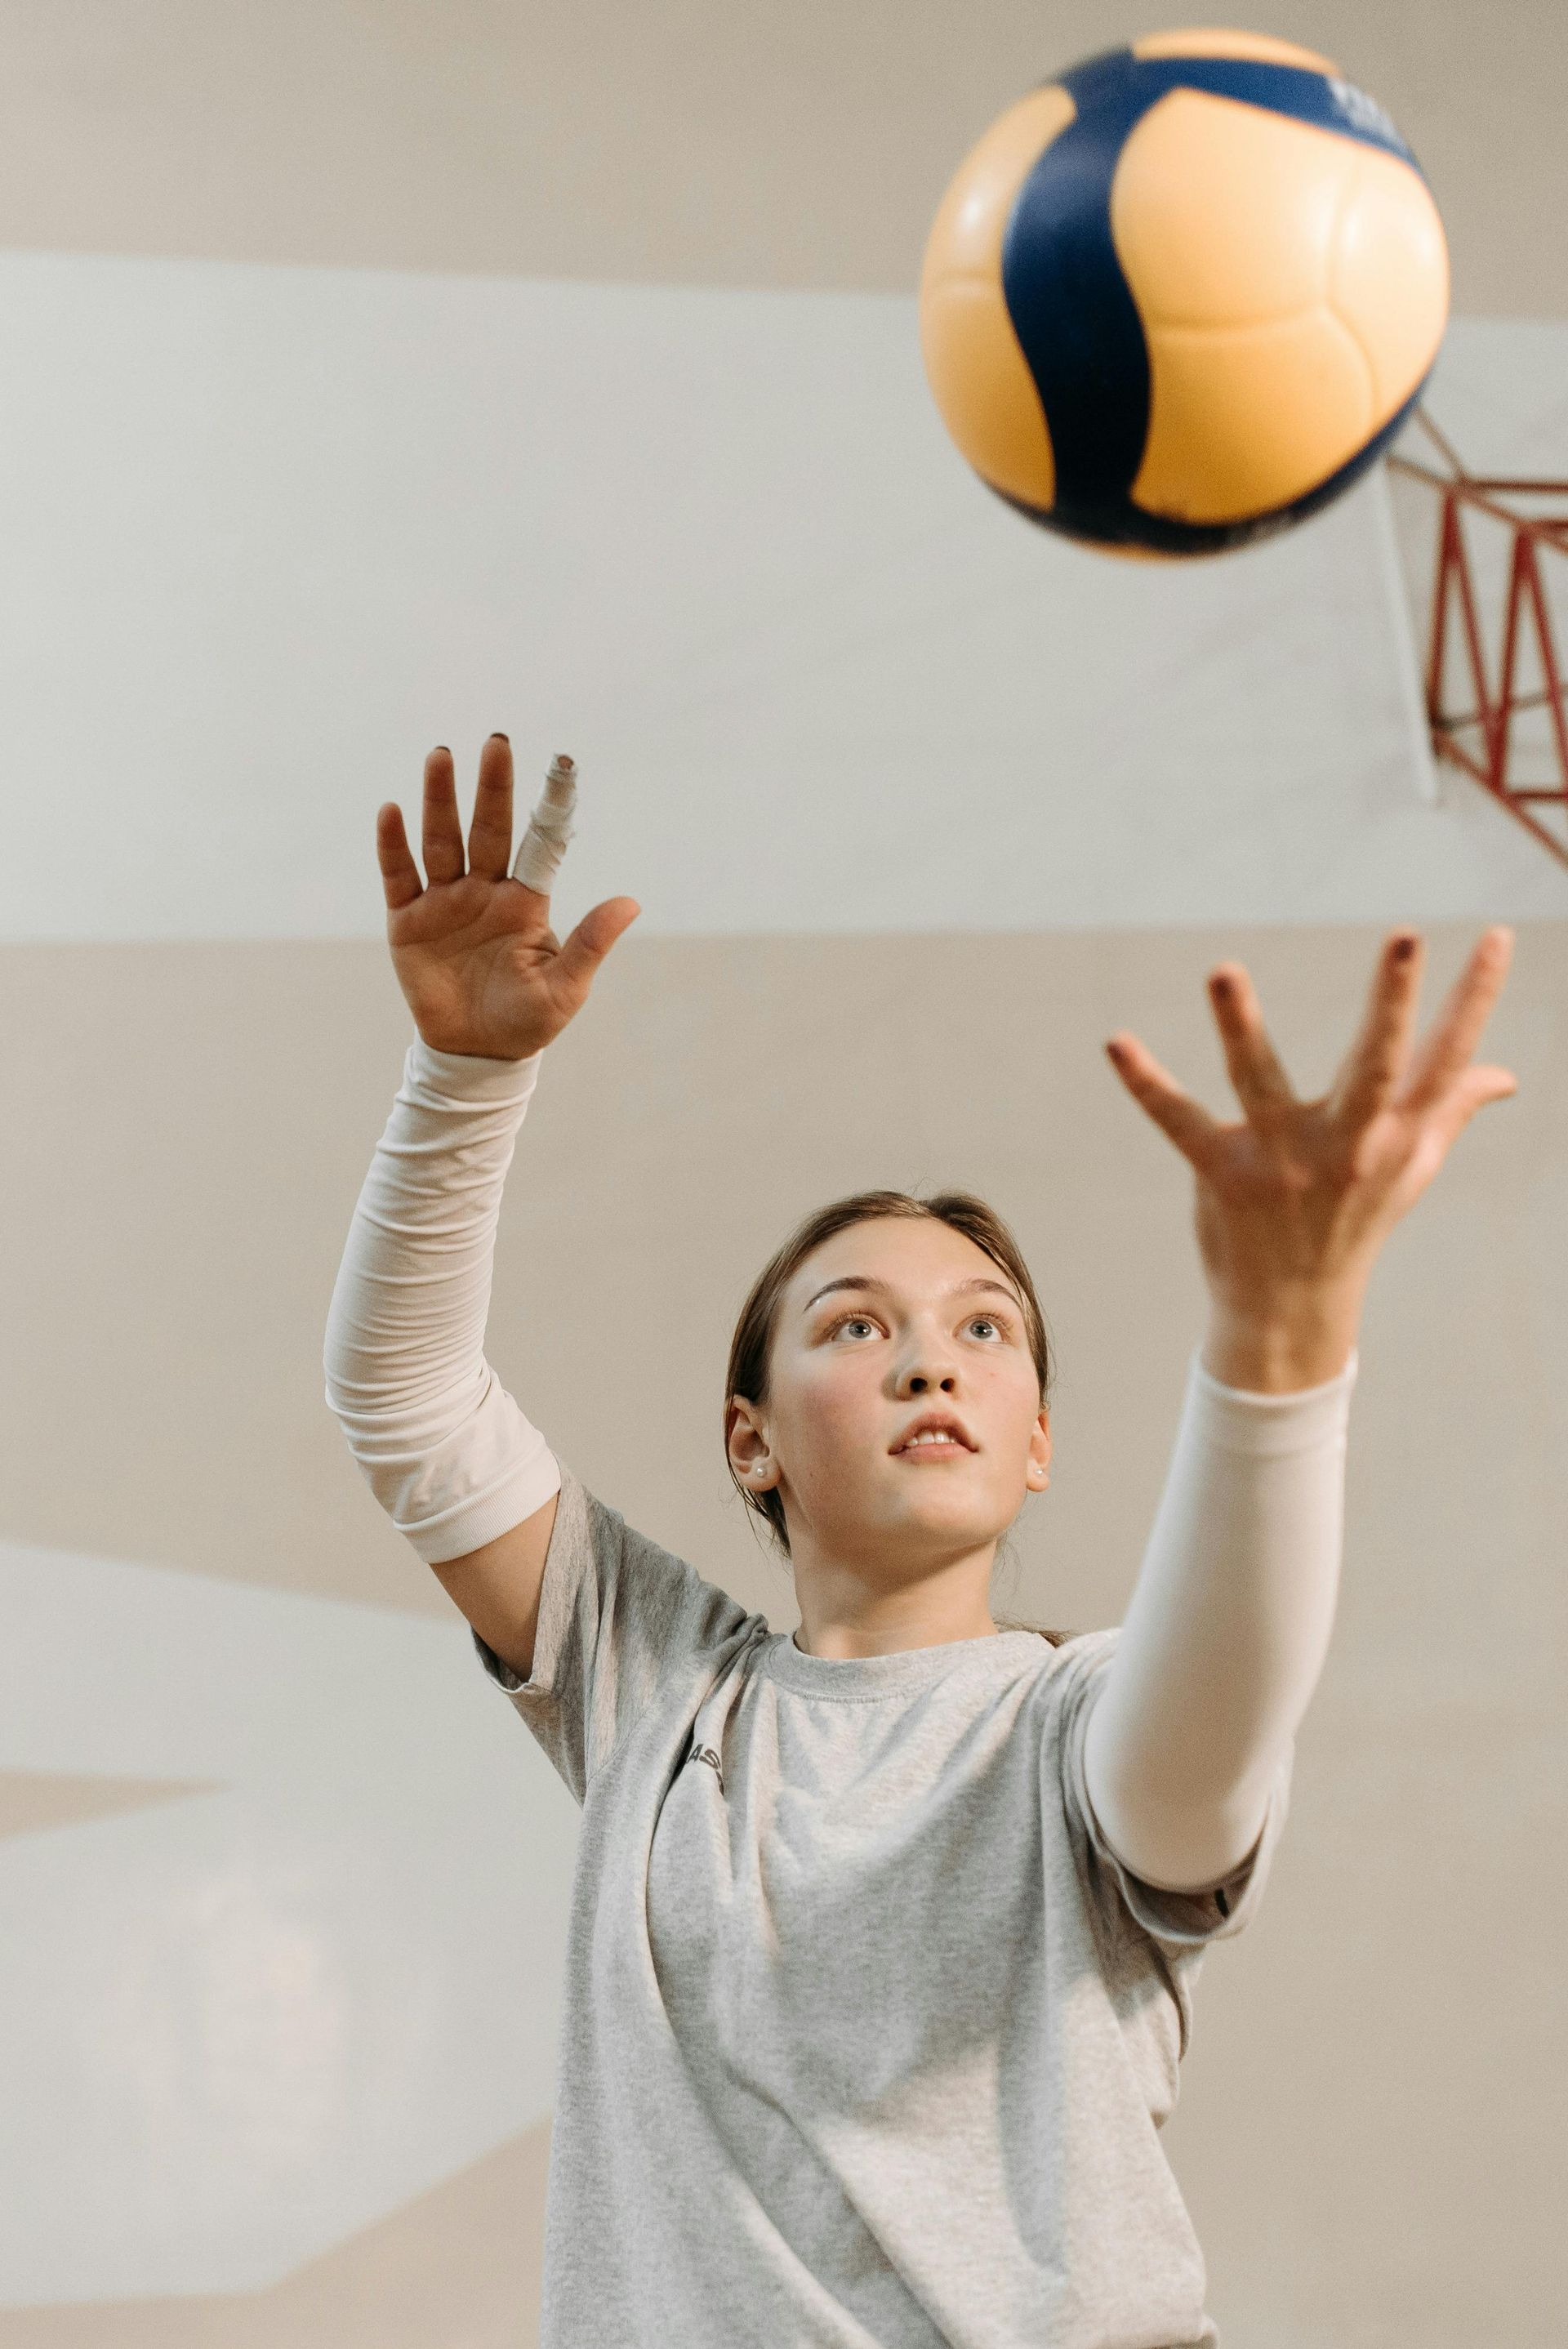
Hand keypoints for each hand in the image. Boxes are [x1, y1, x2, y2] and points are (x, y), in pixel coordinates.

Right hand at [376, 736, 639, 1059]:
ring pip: (442, 841)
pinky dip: (394, 845)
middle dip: (492, 787)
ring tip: (441, 756)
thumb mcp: (566, 988)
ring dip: (440, 800)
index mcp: (526, 901)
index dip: (550, 804)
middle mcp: (486, 890)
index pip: (539, 842)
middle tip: (497, 742)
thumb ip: (591, 943)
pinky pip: (399, 875)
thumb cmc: (528, 1021)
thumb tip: (632, 902)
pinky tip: (392, 811)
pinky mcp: (408, 921)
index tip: (563, 762)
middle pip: (489, 829)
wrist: (477, 1053)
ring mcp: (445, 902)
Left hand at [1103, 927, 1517, 1388]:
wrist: (1293, 1310)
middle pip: (1376, 1064)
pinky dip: (1146, 1084)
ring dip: (1239, 1024)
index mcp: (1396, 1136)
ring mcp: (1282, 1162)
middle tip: (1404, 934)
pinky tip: (1116, 1042)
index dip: (1476, 999)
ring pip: (1260, 1081)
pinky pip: (1180, 1122)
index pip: (1446, 1059)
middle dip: (1391, 1001)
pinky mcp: (1223, 1175)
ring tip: (1222, 969)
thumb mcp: (1410, 1169)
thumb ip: (1451, 1110)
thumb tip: (1505, 1075)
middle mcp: (1347, 1145)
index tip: (1497, 937)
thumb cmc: (1355, 1221)